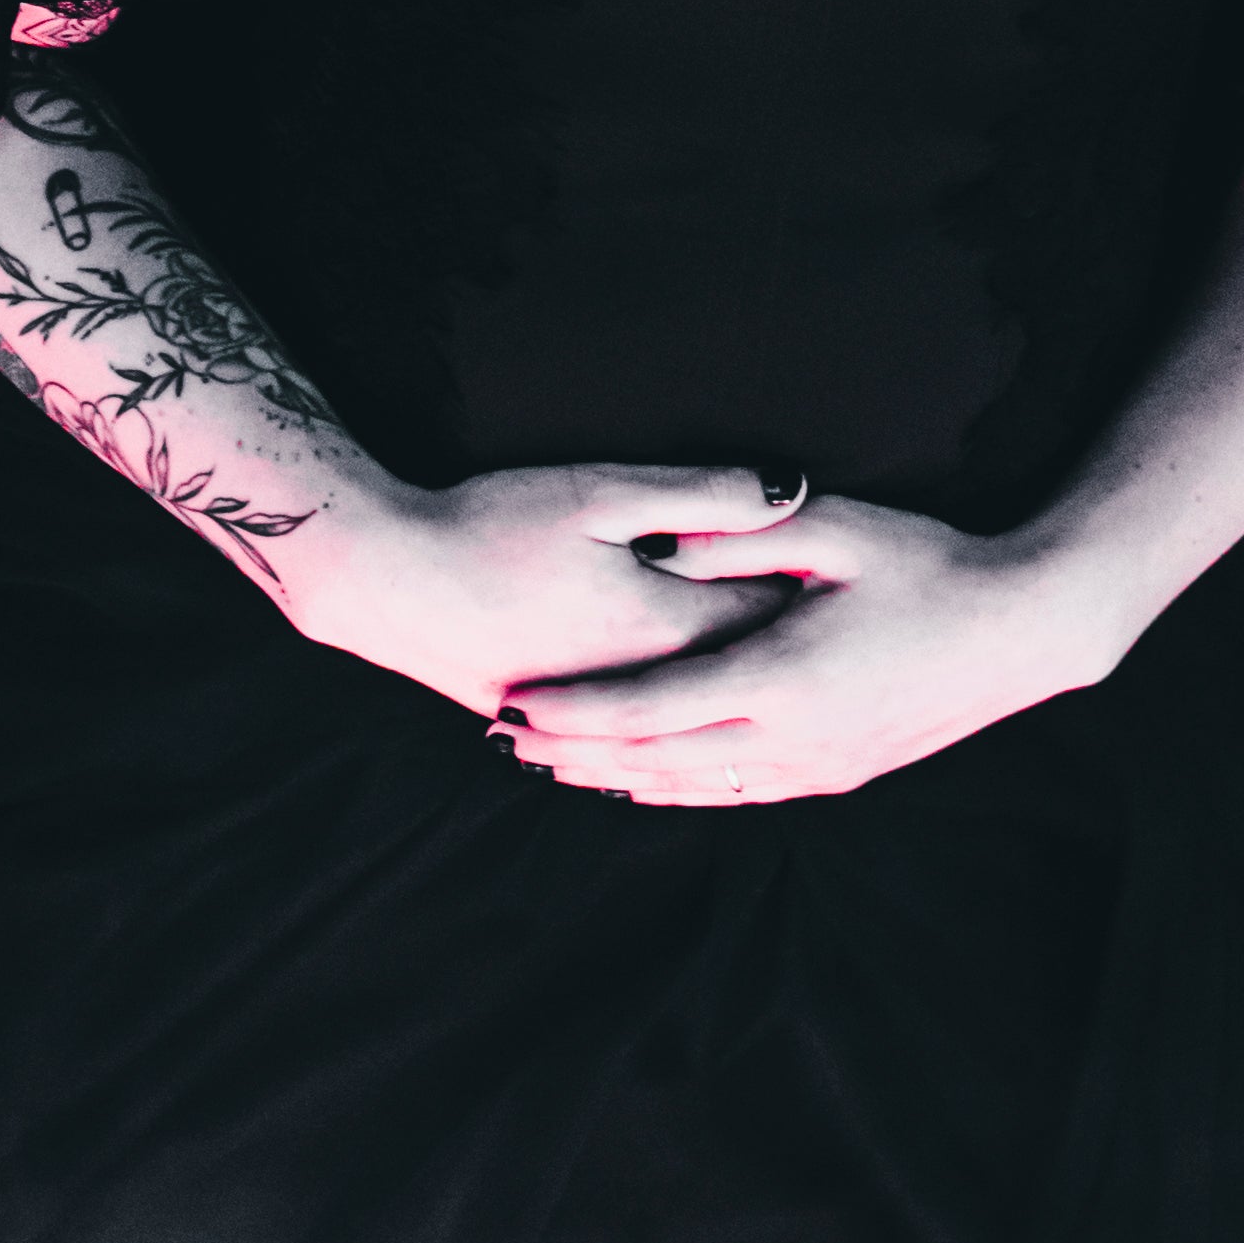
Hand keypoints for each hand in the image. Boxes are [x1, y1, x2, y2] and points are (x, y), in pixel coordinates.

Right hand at [274, 464, 814, 715]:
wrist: (384, 581)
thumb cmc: (488, 524)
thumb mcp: (600, 491)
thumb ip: (700, 493)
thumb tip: (790, 488)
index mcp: (664, 628)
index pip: (766, 619)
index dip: (814, 599)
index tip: (859, 582)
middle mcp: (640, 686)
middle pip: (737, 680)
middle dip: (785, 661)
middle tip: (843, 642)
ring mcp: (594, 716)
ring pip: (686, 730)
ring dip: (733, 718)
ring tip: (787, 712)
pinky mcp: (550, 725)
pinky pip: (632, 751)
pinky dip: (670, 749)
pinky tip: (687, 754)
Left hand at [497, 495, 1126, 804]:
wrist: (1025, 630)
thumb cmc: (933, 563)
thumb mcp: (837, 529)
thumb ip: (740, 532)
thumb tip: (656, 539)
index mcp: (782, 677)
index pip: (649, 706)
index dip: (575, 711)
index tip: (512, 701)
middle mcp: (793, 738)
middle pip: (655, 758)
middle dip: (574, 751)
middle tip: (504, 737)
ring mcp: (817, 765)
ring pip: (692, 785)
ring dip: (617, 775)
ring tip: (550, 764)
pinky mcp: (837, 772)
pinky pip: (736, 791)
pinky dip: (677, 785)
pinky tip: (638, 777)